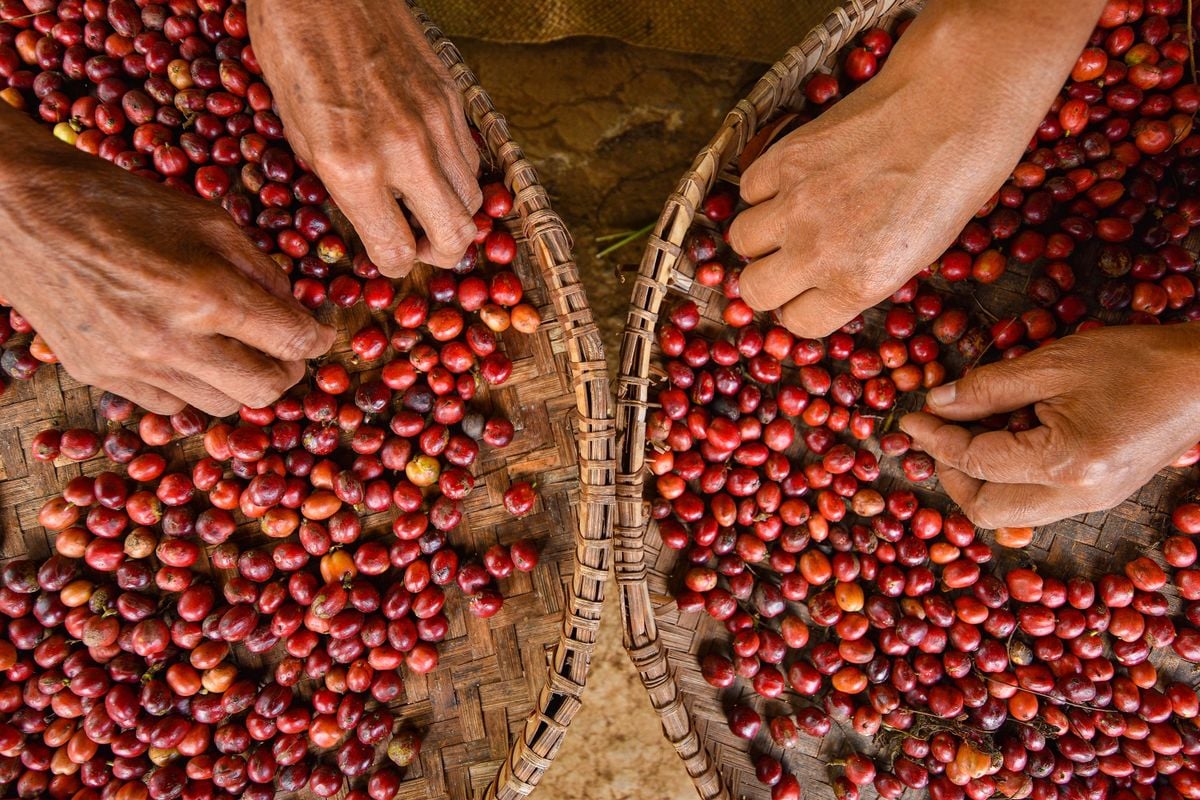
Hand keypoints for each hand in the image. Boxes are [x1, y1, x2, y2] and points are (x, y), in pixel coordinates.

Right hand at [0, 109, 334, 415]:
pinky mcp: (102, 377)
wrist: (22, 211)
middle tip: (285, 350)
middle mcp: (173, 341)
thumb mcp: (208, 221)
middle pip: (265, 390)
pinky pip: (171, 406)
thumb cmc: (121, 204)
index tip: (319, 333)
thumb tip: (298, 309)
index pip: (293, 341)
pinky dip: (193, 388)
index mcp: (208, 294)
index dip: (317, 339)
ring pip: (221, 406)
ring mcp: (134, 366)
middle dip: (287, 371)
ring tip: (236, 350)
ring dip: (240, 383)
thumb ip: (262, 269)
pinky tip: (189, 356)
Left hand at [249, 0, 480, 276]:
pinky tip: (432, 166)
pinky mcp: (453, 97)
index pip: (397, 251)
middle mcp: (404, 151)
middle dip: (439, 254)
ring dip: (453, 214)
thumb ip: (341, 184)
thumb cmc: (291, 52)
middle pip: (455, 237)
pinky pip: (471, 158)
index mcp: (353, 166)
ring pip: (473, 200)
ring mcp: (436, 123)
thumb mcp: (298, 132)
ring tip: (426, 207)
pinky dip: (458, 176)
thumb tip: (370, 218)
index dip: (392, 265)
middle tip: (419, 245)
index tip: (386, 257)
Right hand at [728, 0, 1104, 337]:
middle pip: (754, 290)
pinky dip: (764, 187)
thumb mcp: (917, 253)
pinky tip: (793, 178)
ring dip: (760, 233)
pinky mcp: (783, 158)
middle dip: (768, 280)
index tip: (807, 293)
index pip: (797, 323)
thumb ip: (861, 276)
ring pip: (740, 240)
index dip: (801, 307)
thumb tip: (824, 283)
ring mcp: (795, 204)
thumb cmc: (952, 181)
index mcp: (857, 284)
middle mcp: (818, 252)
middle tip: (786, 261)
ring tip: (788, 216)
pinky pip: (749, 187)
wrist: (953, 105)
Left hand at [899, 324, 1199, 528]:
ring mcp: (1092, 504)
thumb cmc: (1137, 361)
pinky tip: (1007, 441)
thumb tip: (936, 404)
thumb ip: (988, 388)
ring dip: (978, 480)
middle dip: (950, 474)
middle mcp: (1077, 497)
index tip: (910, 419)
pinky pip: (1036, 503)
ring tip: (970, 433)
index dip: (934, 438)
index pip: (975, 460)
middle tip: (936, 435)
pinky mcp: (1100, 498)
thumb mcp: (1053, 364)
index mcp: (1065, 463)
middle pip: (986, 509)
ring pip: (1010, 513)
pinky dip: (1009, 479)